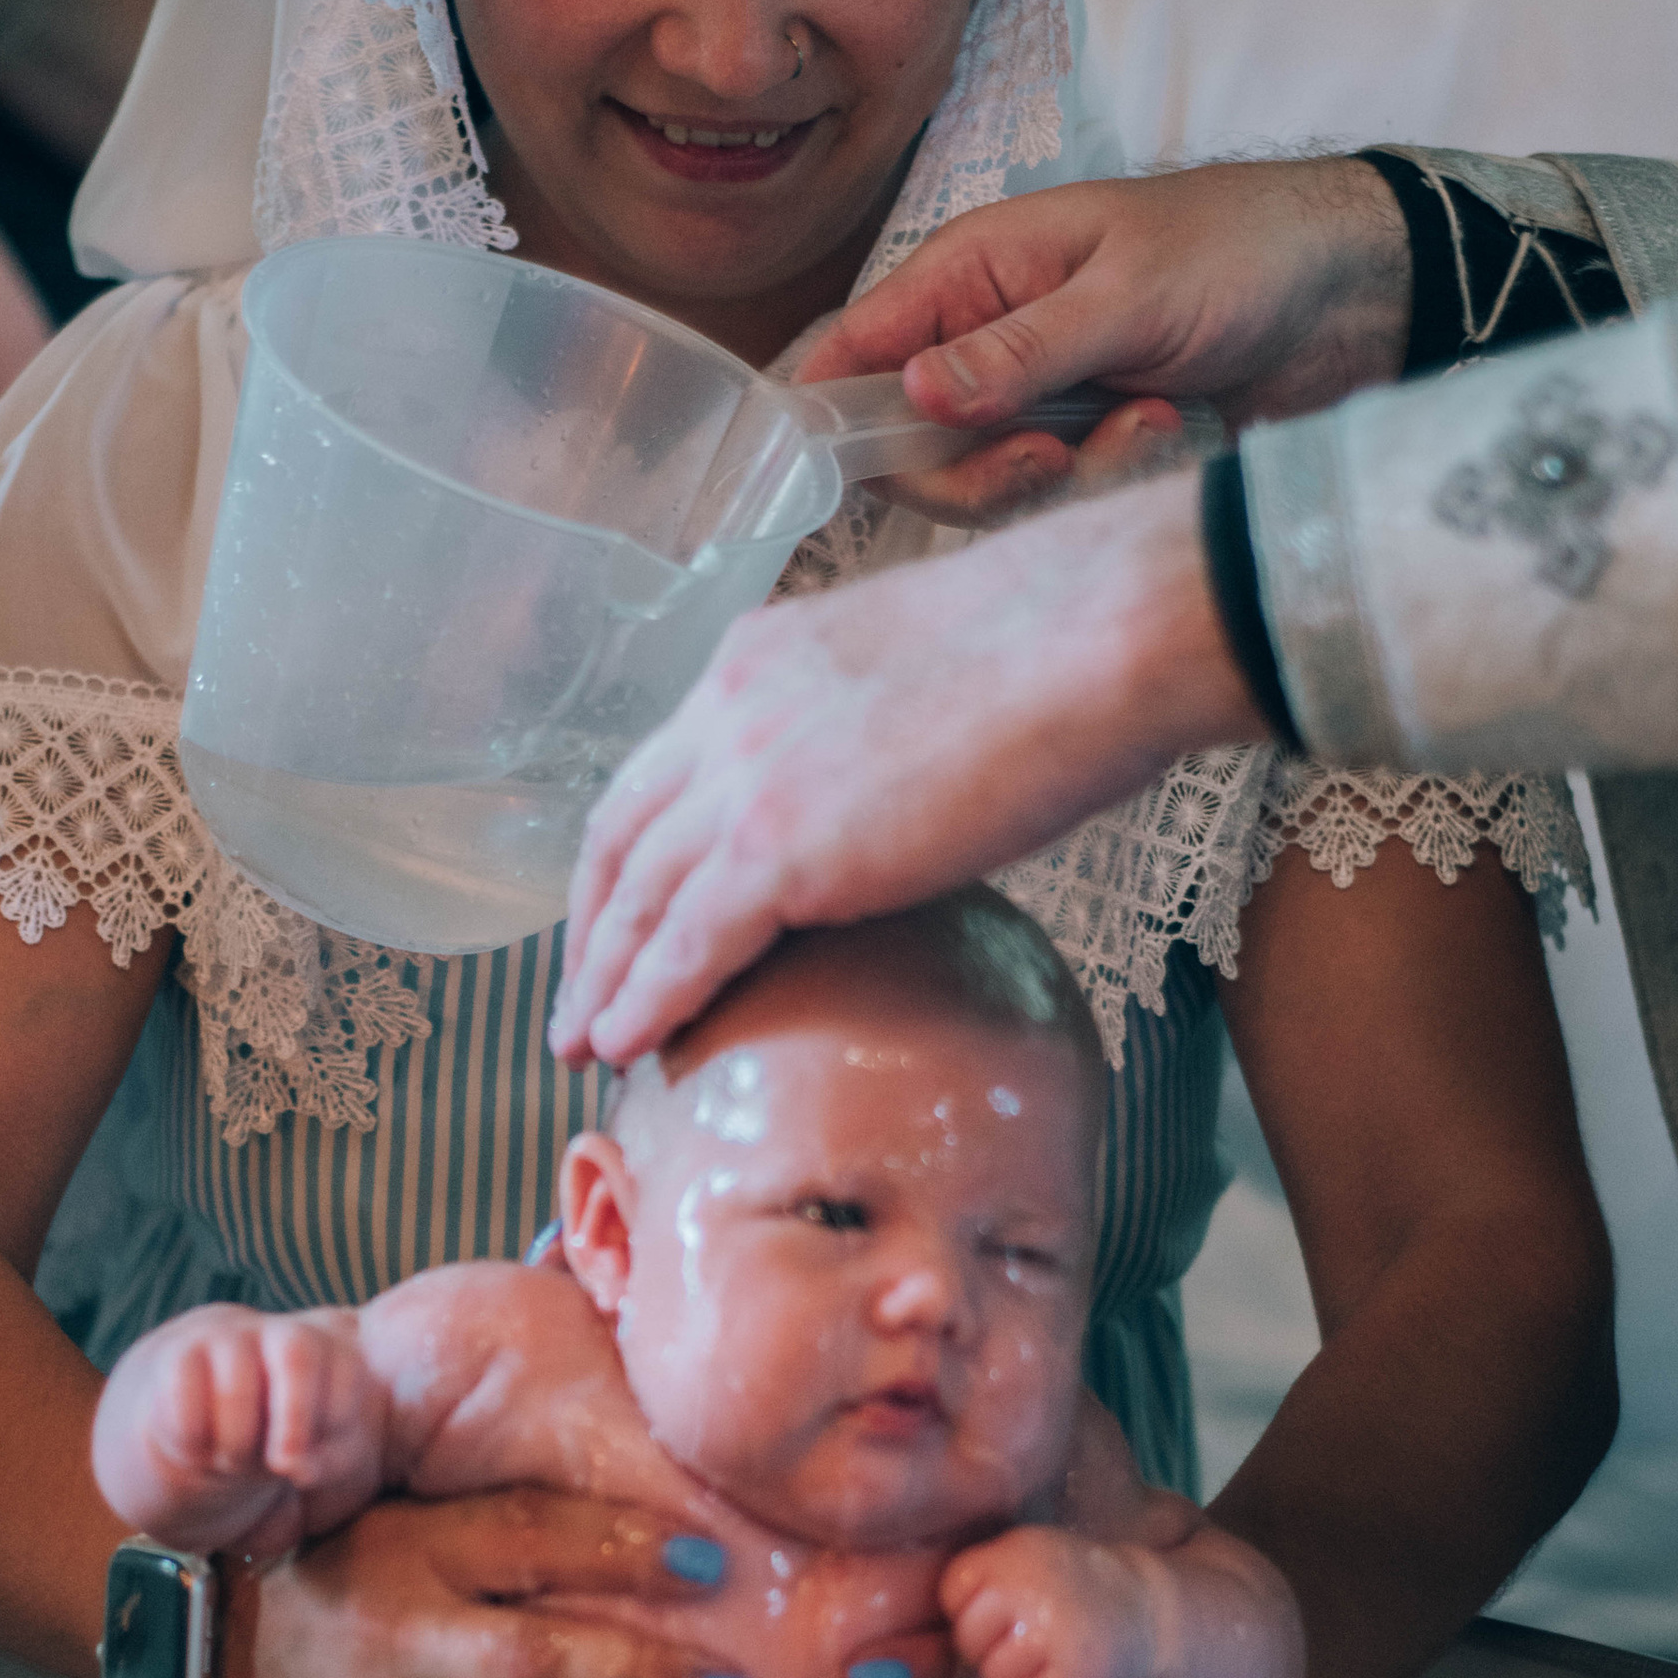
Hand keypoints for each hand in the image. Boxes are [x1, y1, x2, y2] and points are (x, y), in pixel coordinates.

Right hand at [92, 1309, 380, 1555]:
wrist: (205, 1418)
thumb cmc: (276, 1440)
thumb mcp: (314, 1457)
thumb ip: (324, 1463)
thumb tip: (296, 1467)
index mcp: (325, 1351)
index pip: (345, 1369)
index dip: (336, 1419)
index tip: (317, 1458)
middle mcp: (278, 1334)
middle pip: (297, 1353)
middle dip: (295, 1417)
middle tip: (282, 1466)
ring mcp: (226, 1338)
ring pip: (236, 1389)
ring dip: (237, 1444)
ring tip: (233, 1461)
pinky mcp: (177, 1354)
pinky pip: (185, 1400)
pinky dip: (194, 1440)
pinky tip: (198, 1449)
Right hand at [214, 1489, 765, 1677]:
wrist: (239, 1643)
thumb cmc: (374, 1571)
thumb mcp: (425, 1515)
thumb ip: (526, 1513)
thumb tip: (688, 1504)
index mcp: (414, 1546)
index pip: (530, 1537)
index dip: (625, 1551)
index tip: (716, 1566)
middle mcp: (386, 1634)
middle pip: (527, 1664)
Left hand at [554, 467, 1255, 1068]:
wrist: (1104, 631)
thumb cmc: (1065, 649)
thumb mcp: (922, 677)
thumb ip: (870, 735)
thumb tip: (895, 794)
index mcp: (759, 659)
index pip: (661, 772)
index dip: (629, 856)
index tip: (617, 915)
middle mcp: (729, 708)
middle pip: (623, 837)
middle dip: (590, 926)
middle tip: (573, 998)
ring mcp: (747, 775)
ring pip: (637, 897)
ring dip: (600, 980)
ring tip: (579, 1046)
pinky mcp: (781, 844)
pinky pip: (685, 942)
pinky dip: (644, 1000)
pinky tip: (623, 1045)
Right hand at [800, 159, 1414, 503]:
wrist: (1349, 291)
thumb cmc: (1237, 249)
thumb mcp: (1125, 294)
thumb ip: (1017, 352)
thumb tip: (912, 397)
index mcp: (970, 272)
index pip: (855, 349)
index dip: (828, 415)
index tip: (833, 472)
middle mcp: (983, 340)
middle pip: (908, 450)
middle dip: (977, 471)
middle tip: (1050, 457)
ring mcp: (1032, 399)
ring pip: (984, 485)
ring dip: (1063, 473)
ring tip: (1147, 418)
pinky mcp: (1083, 448)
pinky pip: (1055, 499)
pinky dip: (1110, 477)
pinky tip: (1165, 425)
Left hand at [941, 1526, 1165, 1677]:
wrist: (1149, 1613)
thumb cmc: (1070, 1594)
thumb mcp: (1024, 1564)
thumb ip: (976, 1588)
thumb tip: (899, 1655)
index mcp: (1012, 1551)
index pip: (953, 1594)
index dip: (972, 1615)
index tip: (1004, 1616)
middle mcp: (1031, 1583)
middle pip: (969, 1642)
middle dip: (990, 1656)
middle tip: (1029, 1648)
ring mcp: (1055, 1626)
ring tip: (1048, 1669)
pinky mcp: (1079, 1669)